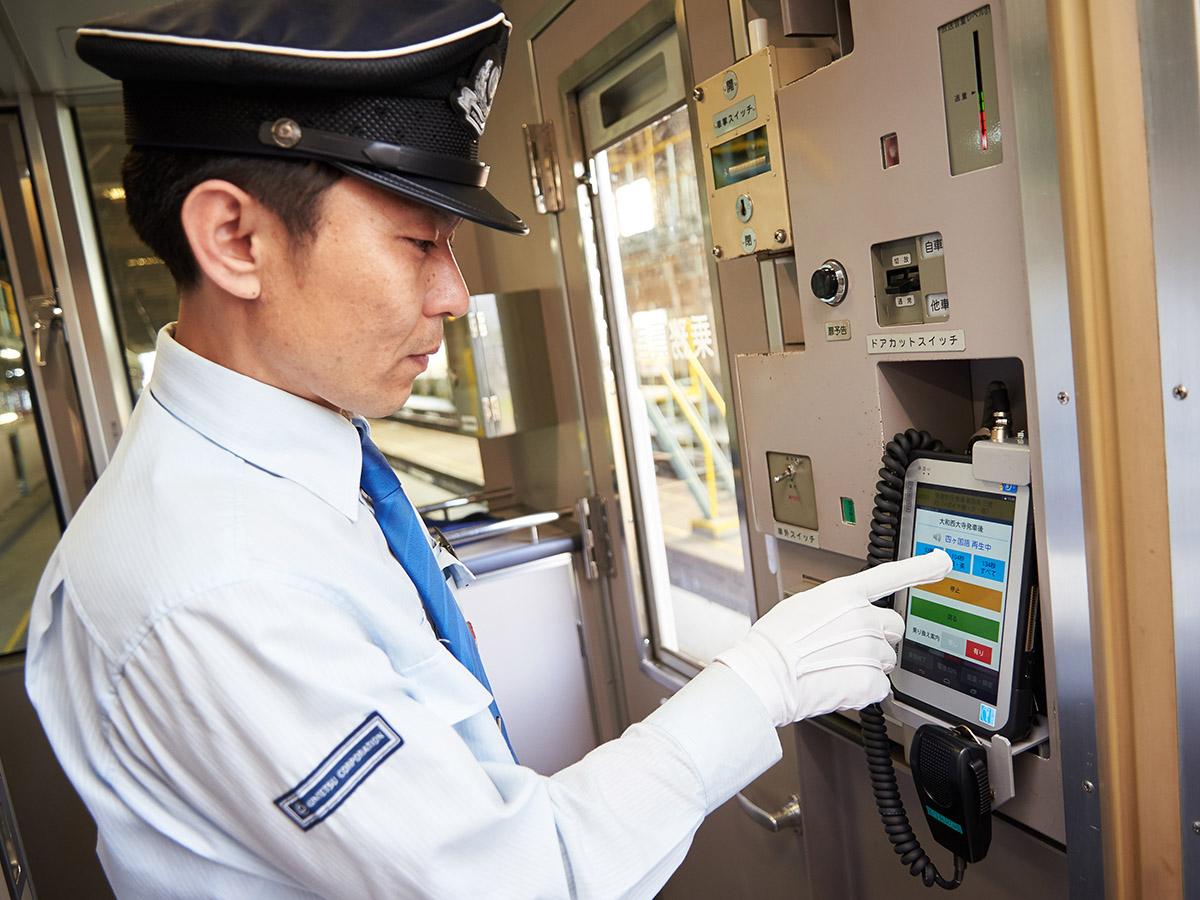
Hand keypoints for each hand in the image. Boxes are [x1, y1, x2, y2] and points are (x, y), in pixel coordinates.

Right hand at [714, 550, 951, 726]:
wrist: (765, 675)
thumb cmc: (774, 644)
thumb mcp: (802, 607)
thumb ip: (834, 608)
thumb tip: (844, 619)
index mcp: (844, 594)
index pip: (891, 576)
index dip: (922, 568)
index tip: (943, 562)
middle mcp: (862, 618)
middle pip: (893, 628)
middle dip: (879, 638)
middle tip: (850, 649)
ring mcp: (869, 649)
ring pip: (886, 661)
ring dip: (867, 666)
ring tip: (834, 668)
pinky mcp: (870, 681)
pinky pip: (880, 688)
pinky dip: (863, 691)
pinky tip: (838, 685)